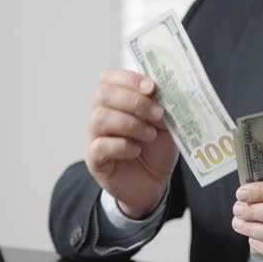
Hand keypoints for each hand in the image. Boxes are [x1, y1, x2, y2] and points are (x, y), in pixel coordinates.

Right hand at [86, 68, 178, 218]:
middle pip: (103, 94)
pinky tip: (136, 150)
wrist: (154, 183)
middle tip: (157, 114)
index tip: (151, 87)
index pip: (109, 77)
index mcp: (117, 101)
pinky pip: (100, 145)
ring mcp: (95, 137)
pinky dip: (122, 146)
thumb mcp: (166, 125)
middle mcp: (101, 115)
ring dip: (130, 123)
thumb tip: (164, 93)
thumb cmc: (156, 150)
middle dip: (133, 101)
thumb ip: (163, 108)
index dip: (129, 78)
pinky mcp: (95, 160)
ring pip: (100, 117)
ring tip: (150, 135)